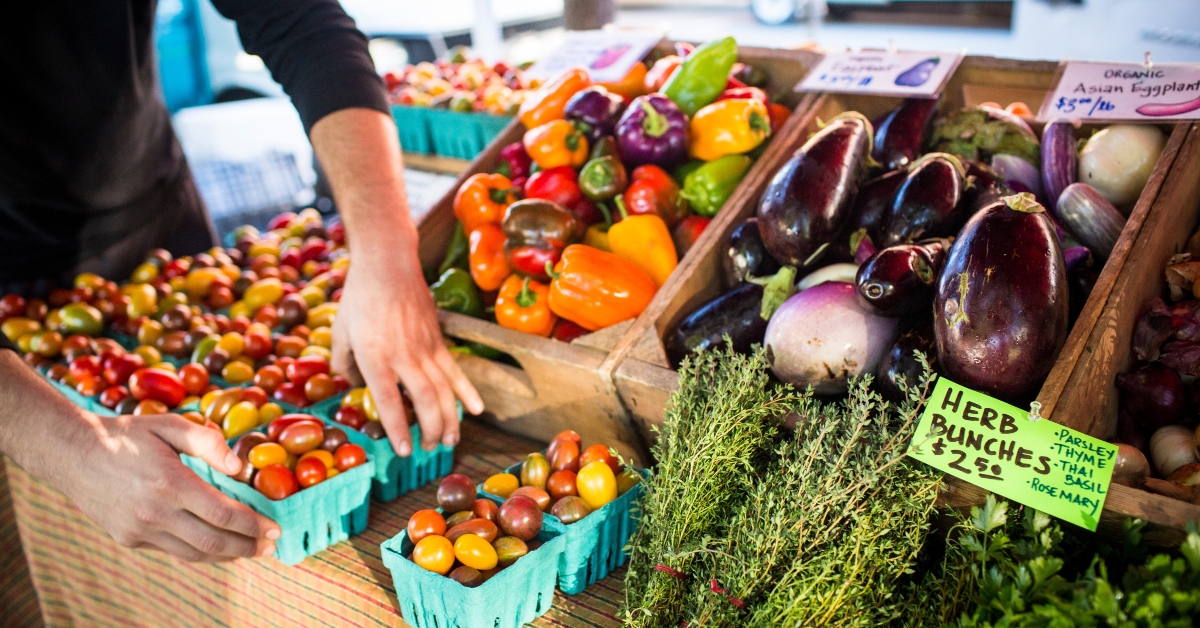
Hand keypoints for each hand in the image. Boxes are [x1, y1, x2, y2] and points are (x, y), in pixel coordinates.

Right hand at [59, 412, 279, 561]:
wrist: (73, 453)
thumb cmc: (128, 435)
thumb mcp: (169, 425)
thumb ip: (208, 442)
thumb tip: (240, 466)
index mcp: (169, 483)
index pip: (223, 514)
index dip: (254, 525)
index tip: (275, 528)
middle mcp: (154, 513)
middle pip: (213, 541)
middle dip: (247, 546)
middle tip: (271, 546)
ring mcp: (139, 530)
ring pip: (193, 553)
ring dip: (227, 555)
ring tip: (251, 551)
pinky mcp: (128, 539)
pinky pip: (173, 551)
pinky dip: (200, 551)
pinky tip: (218, 545)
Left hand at [331, 249, 483, 455]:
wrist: (388, 264)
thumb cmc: (359, 298)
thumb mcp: (339, 332)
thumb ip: (343, 363)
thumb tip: (353, 384)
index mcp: (374, 356)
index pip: (389, 399)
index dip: (398, 427)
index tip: (404, 450)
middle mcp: (403, 355)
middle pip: (423, 399)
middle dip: (431, 429)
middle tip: (431, 448)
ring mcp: (425, 347)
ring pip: (443, 388)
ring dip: (450, 417)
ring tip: (452, 440)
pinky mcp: (438, 339)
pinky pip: (455, 370)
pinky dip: (467, 391)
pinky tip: (477, 409)